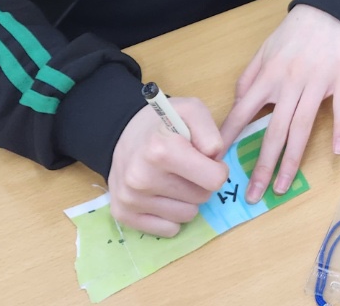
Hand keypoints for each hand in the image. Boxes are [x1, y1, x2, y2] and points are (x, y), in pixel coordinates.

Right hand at [108, 97, 229, 236]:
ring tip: (173, 179)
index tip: (208, 160)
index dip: (217, 169)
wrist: (121, 134)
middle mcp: (142, 178)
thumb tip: (215, 157)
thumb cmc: (162, 124)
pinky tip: (162, 195)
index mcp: (161, 150)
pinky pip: (169, 230)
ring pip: (187, 216)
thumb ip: (210, 131)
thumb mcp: (191, 110)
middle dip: (201, 183)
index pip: (214, 179)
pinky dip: (171, 216)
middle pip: (202, 198)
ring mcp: (131, 199)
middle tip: (187, 168)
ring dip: (187, 200)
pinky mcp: (123, 215)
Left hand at [219, 4, 339, 202]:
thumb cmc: (293, 32)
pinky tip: (335, 152)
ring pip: (302, 128)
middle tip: (253, 194)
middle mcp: (289, 84)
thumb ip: (248, 77)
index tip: (218, 162)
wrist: (328, 9)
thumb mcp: (264, 50)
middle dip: (263, 166)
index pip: (243, 112)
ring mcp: (316, 84)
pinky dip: (339, 130)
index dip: (230, 138)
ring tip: (284, 187)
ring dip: (293, 161)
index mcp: (268, 77)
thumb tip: (236, 103)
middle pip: (274, 131)